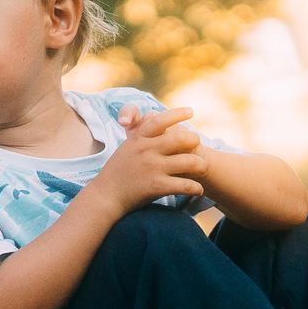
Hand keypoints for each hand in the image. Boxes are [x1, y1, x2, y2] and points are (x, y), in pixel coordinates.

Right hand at [88, 106, 207, 214]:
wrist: (105, 197)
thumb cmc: (117, 172)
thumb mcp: (127, 147)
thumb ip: (140, 134)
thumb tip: (153, 116)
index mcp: (139, 138)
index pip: (161, 120)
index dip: (177, 114)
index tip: (190, 111)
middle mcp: (146, 150)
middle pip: (182, 139)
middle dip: (195, 142)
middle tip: (199, 147)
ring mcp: (152, 168)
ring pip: (189, 162)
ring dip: (200, 166)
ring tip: (202, 169)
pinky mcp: (157, 186)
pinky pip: (186, 185)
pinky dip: (196, 188)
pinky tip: (198, 190)